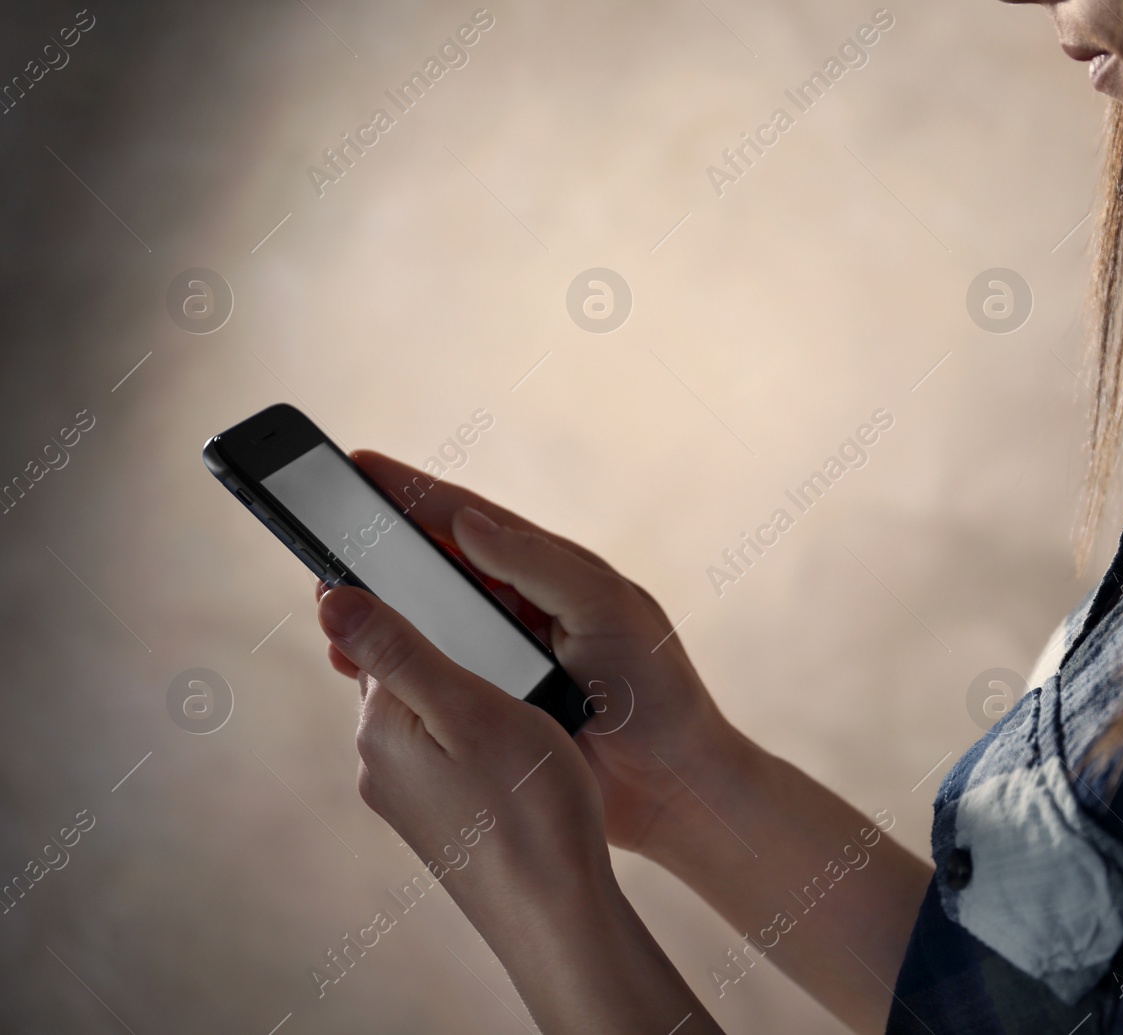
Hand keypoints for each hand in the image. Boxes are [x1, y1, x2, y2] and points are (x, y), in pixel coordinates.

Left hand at [316, 584, 609, 907]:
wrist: (557, 916)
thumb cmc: (528, 809)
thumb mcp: (469, 709)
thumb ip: (400, 650)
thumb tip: (330, 598)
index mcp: (380, 727)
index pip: (380, 634)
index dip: (419, 599)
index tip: (459, 581)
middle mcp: (379, 763)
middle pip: (405, 672)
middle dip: (448, 649)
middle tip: (513, 640)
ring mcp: (407, 798)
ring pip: (429, 713)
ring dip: (468, 694)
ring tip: (527, 697)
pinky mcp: (437, 820)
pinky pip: (447, 752)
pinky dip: (478, 734)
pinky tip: (521, 746)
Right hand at [325, 451, 745, 856]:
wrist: (674, 784)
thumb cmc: (656, 690)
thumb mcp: (607, 612)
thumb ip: (540, 567)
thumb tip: (470, 523)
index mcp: (552, 572)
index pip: (471, 520)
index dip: (415, 492)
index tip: (359, 465)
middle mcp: (521, 607)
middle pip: (436, 566)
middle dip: (380, 549)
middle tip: (322, 537)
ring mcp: (502, 658)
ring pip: (425, 622)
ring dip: (378, 611)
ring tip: (327, 601)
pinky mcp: (491, 706)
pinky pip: (430, 676)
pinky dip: (392, 666)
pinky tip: (357, 666)